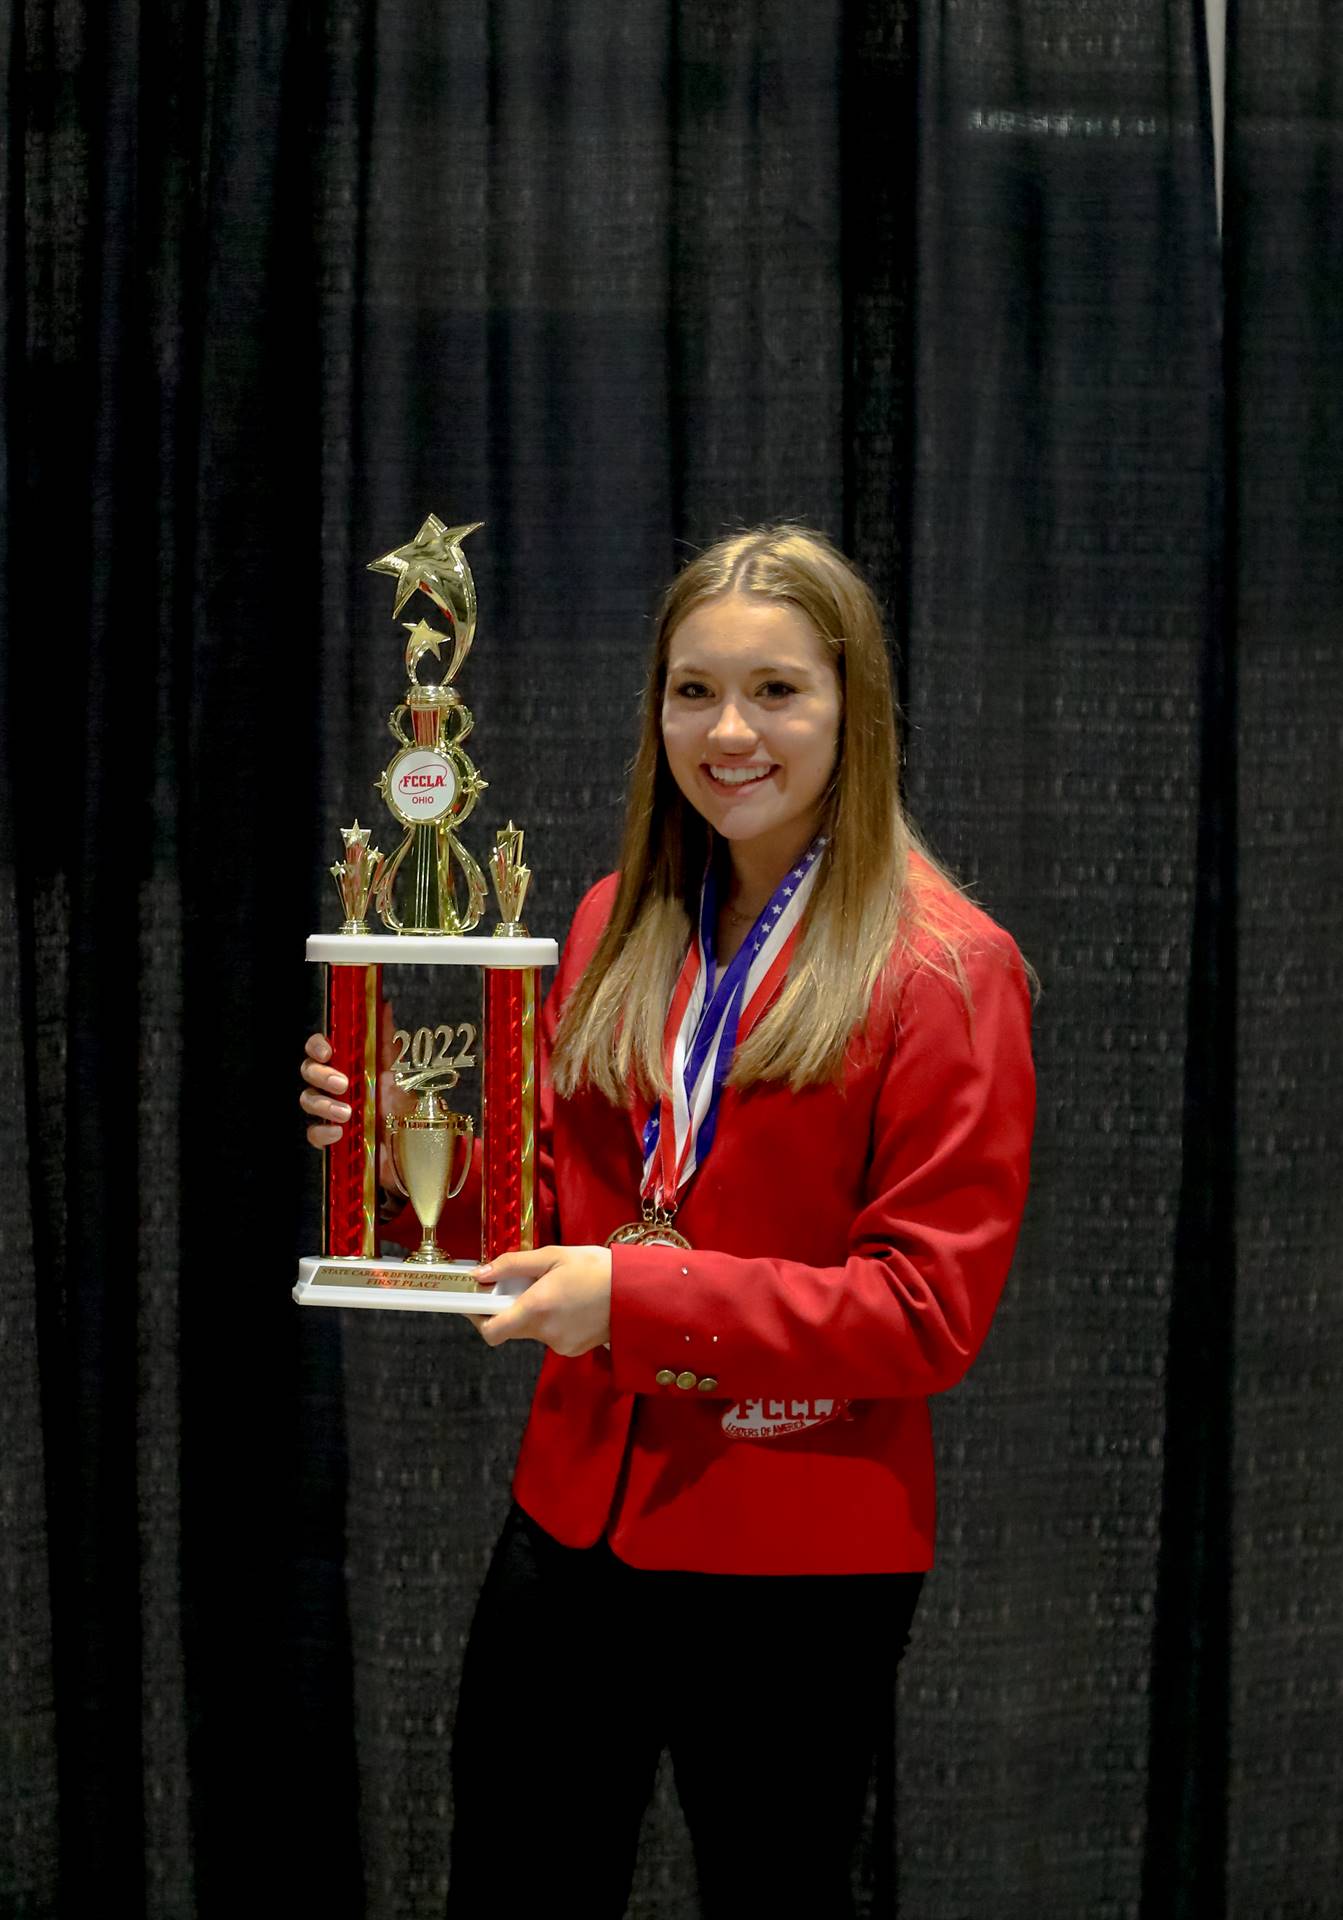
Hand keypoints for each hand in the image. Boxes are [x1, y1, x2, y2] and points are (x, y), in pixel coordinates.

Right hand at [298, 1004, 414, 1187]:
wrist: (413, 1145)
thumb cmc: (404, 1105)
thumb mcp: (401, 1071)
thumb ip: (388, 1041)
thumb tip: (386, 1006)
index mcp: (346, 1065)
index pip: (318, 1048)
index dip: (316, 1046)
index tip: (327, 1051)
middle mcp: (333, 1086)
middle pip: (308, 1072)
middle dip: (321, 1075)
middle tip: (343, 1084)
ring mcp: (329, 1112)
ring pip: (307, 1100)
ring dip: (323, 1104)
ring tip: (346, 1113)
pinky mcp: (330, 1138)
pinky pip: (313, 1133)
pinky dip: (322, 1132)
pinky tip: (338, 1133)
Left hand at [474, 1245, 611, 1356]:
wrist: (636, 1291)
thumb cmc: (596, 1267)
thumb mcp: (552, 1255)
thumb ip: (512, 1265)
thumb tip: (480, 1274)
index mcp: (536, 1307)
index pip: (491, 1331)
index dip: (478, 1319)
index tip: (477, 1302)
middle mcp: (545, 1332)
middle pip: (509, 1329)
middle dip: (508, 1309)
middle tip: (520, 1285)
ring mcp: (560, 1344)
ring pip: (531, 1331)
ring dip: (533, 1313)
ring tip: (555, 1290)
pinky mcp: (573, 1350)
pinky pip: (550, 1335)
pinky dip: (552, 1321)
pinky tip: (570, 1304)